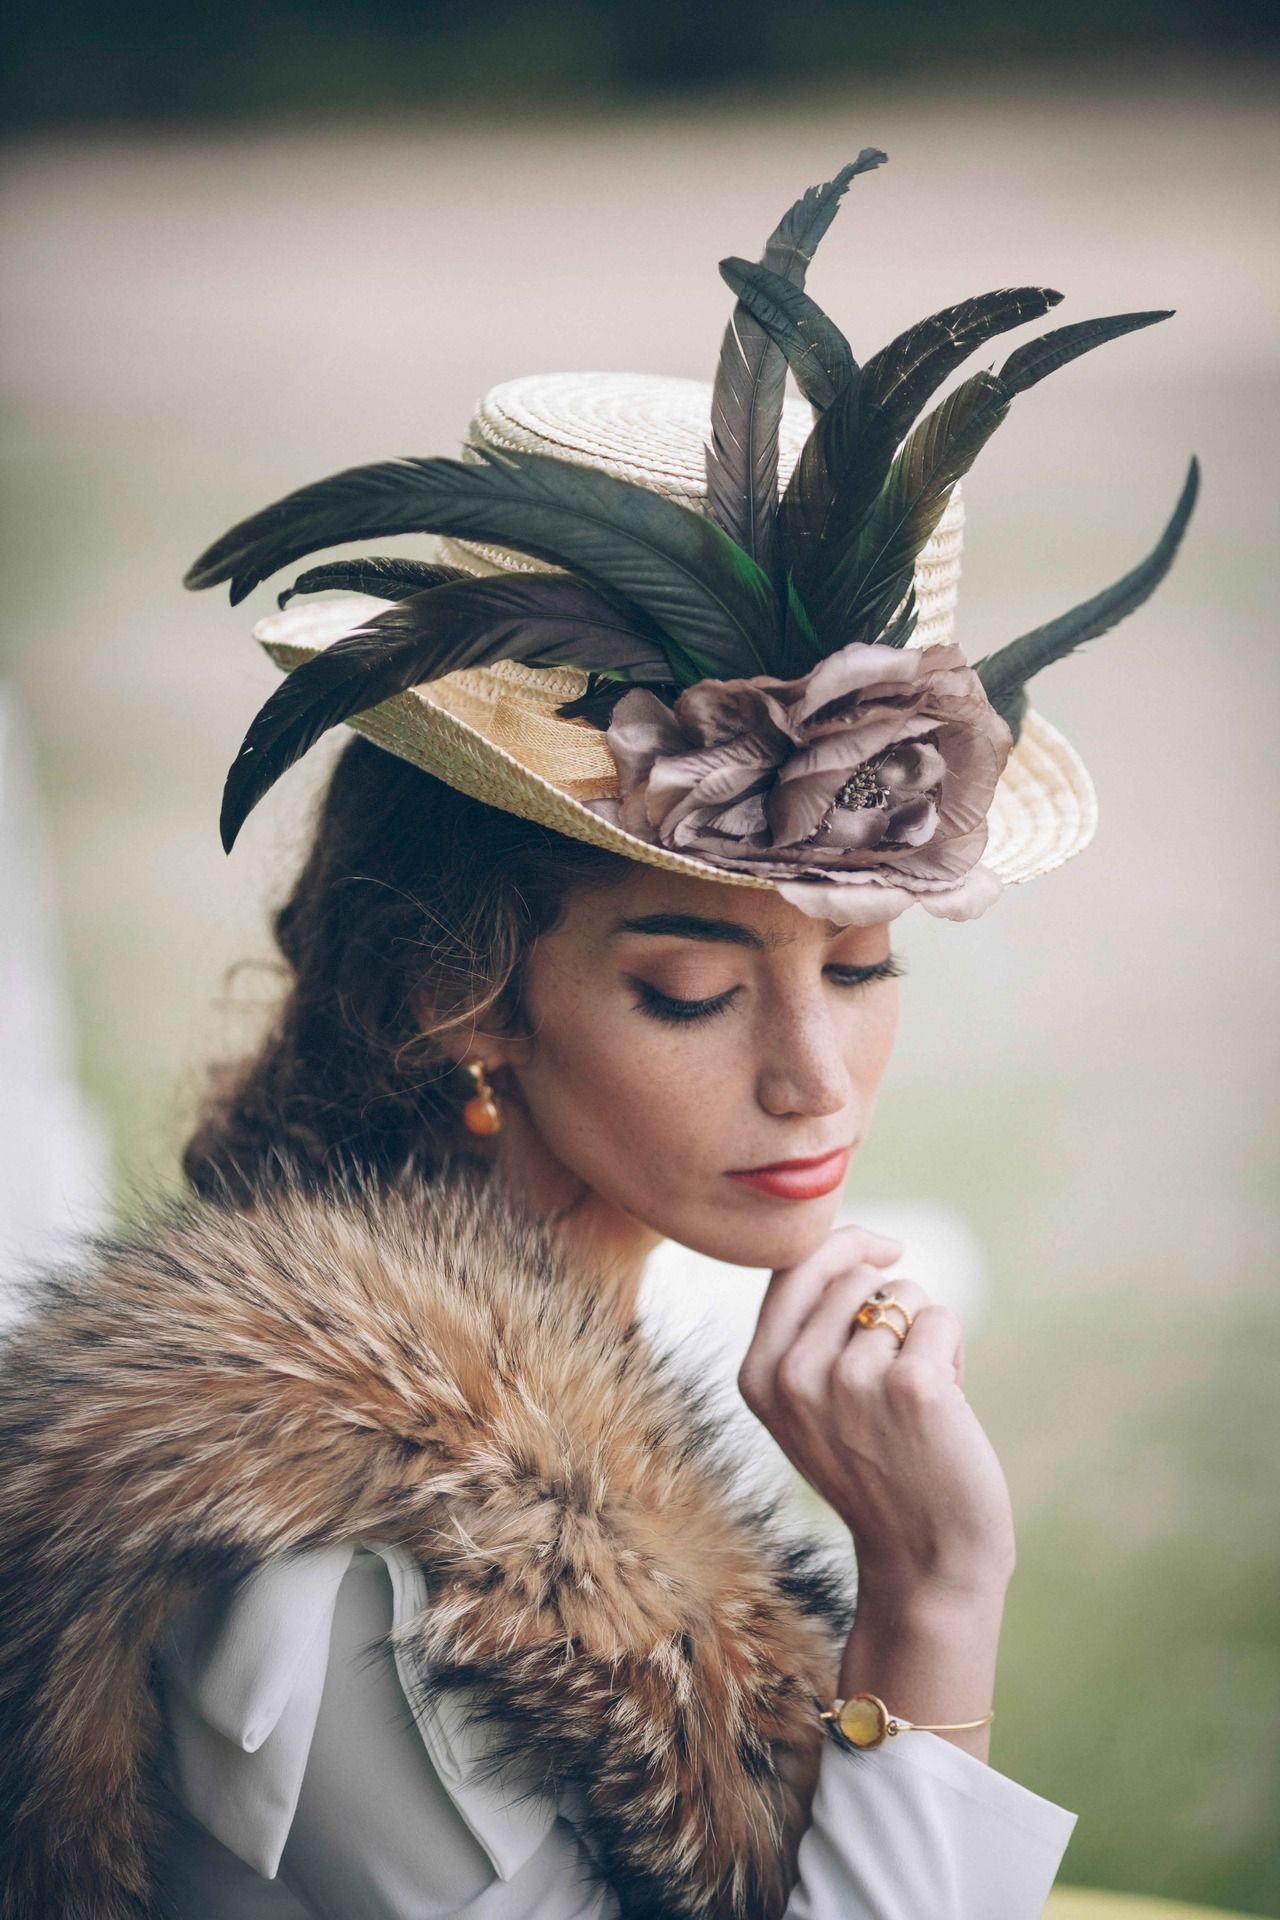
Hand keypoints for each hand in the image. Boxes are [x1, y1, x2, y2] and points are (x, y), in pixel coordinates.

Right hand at [737, 1225, 1015, 1601]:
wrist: (925, 1561)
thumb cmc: (876, 1469)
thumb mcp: (809, 1404)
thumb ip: (806, 1333)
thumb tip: (853, 1243)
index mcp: (757, 1376)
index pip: (791, 1267)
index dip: (843, 1242)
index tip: (884, 1247)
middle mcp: (793, 1375)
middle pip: (851, 1272)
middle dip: (890, 1299)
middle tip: (900, 1362)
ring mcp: (851, 1379)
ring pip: (903, 1293)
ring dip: (923, 1332)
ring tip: (917, 1394)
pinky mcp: (912, 1385)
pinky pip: (941, 1317)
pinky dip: (953, 1350)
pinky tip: (946, 1407)